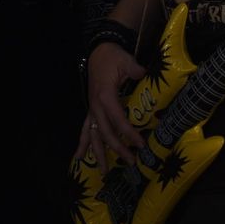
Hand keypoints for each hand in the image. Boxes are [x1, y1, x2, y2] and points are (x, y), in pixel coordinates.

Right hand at [75, 42, 145, 165]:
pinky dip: (82, 144)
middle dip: (118, 149)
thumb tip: (145, 74)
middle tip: (131, 162)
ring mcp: (92, 110)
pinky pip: (86, 130)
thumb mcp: (126, 61)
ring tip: (104, 172)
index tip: (141, 145)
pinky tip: (79, 157)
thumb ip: (135, 70)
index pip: (118, 120)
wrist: (99, 51)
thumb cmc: (114, 58)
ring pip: (93, 136)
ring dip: (98, 154)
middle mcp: (96, 107)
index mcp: (105, 97)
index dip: (129, 134)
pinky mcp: (91, 110)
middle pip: (106, 133)